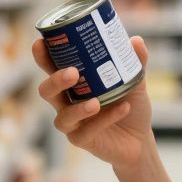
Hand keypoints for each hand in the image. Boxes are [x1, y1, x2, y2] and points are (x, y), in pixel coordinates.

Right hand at [33, 36, 154, 169]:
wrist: (140, 139)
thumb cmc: (130, 104)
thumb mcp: (135, 81)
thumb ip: (134, 62)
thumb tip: (136, 40)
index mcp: (73, 83)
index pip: (51, 68)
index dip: (42, 56)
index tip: (41, 42)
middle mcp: (66, 103)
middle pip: (47, 92)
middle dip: (55, 81)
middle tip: (72, 72)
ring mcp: (73, 124)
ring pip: (62, 117)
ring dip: (78, 109)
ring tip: (96, 102)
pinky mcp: (83, 141)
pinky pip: (88, 131)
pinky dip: (106, 119)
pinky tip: (123, 108)